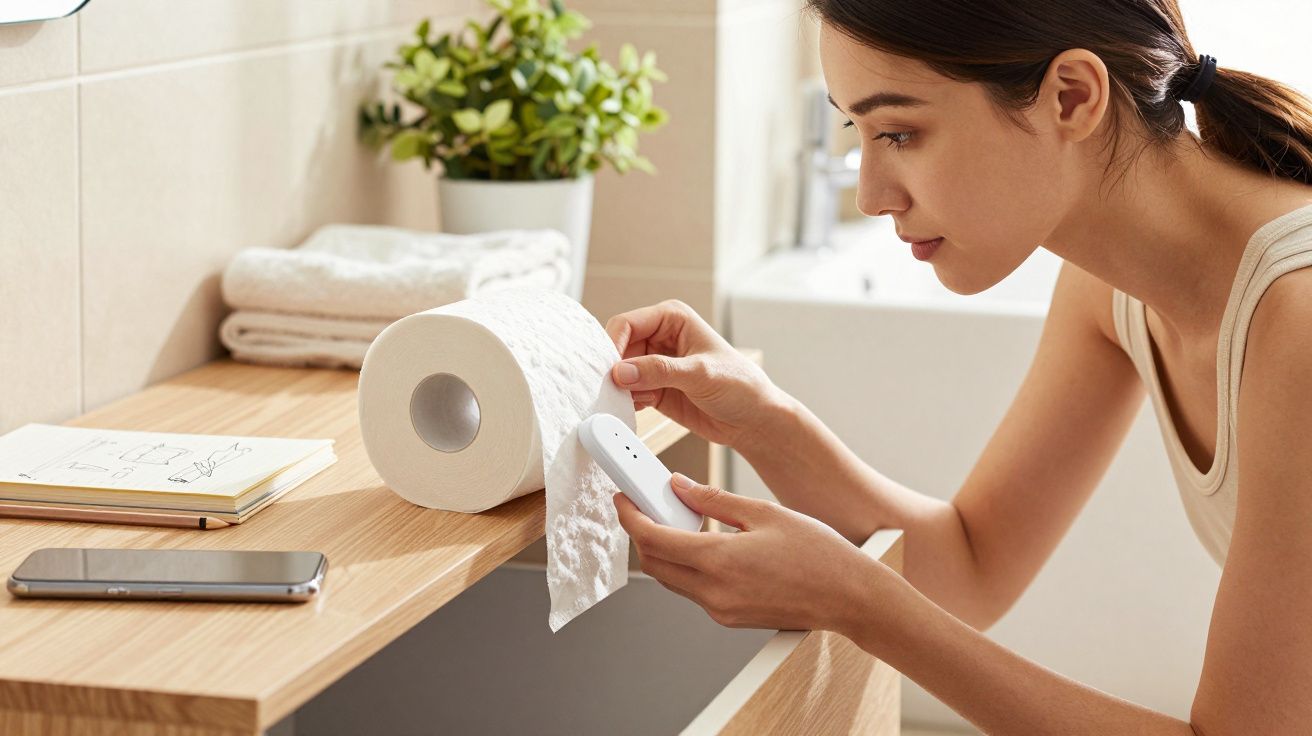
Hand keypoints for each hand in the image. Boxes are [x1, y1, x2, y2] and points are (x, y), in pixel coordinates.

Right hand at [605, 299, 786, 449]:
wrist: (753, 420)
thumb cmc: (740, 386)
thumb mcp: (700, 374)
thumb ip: (659, 371)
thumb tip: (621, 372)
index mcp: (672, 318)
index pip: (627, 323)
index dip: (614, 345)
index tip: (612, 371)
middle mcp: (660, 337)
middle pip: (618, 348)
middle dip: (615, 370)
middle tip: (617, 391)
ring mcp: (655, 363)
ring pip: (619, 372)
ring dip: (621, 388)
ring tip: (638, 401)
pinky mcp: (653, 387)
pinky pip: (627, 392)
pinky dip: (627, 401)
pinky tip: (643, 408)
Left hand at [613, 472, 884, 634]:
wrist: (850, 597)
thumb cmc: (819, 555)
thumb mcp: (764, 513)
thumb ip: (714, 499)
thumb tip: (679, 487)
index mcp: (719, 560)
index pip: (653, 539)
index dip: (630, 517)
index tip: (624, 499)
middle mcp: (713, 593)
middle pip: (654, 564)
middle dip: (642, 534)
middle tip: (646, 506)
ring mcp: (721, 610)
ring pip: (672, 579)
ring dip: (665, 551)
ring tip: (679, 520)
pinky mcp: (730, 618)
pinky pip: (694, 591)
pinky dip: (688, 566)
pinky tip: (705, 544)